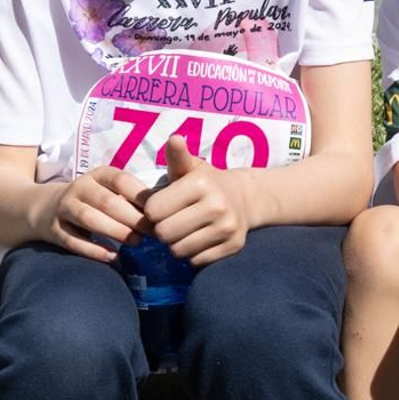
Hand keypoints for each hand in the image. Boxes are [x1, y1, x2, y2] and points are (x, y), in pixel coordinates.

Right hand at [38, 166, 149, 261]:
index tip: (158, 210)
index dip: (140, 195)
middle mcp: (79, 187)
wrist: (47, 207)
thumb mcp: (110, 190)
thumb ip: (132, 198)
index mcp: (98, 175)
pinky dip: (94, 250)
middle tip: (152, 232)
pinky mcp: (54, 230)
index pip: (120, 180)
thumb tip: (165, 212)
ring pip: (89, 219)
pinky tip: (114, 257)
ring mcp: (64, 208)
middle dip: (132, 218)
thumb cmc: (94, 200)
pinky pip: (74, 241)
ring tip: (136, 242)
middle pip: (106, 202)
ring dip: (115, 231)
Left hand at [143, 136, 252, 266]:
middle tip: (174, 220)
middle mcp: (217, 205)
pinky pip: (196, 261)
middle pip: (164, 233)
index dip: (154, 211)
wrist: (245, 198)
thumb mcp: (190, 168)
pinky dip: (194, 254)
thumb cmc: (206, 183)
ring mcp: (227, 227)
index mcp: (201, 184)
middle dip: (163, 229)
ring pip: (178, 250)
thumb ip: (177, 157)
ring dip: (177, 243)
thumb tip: (175, 138)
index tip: (165, 205)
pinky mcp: (233, 246)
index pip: (153, 211)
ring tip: (187, 230)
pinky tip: (201, 239)